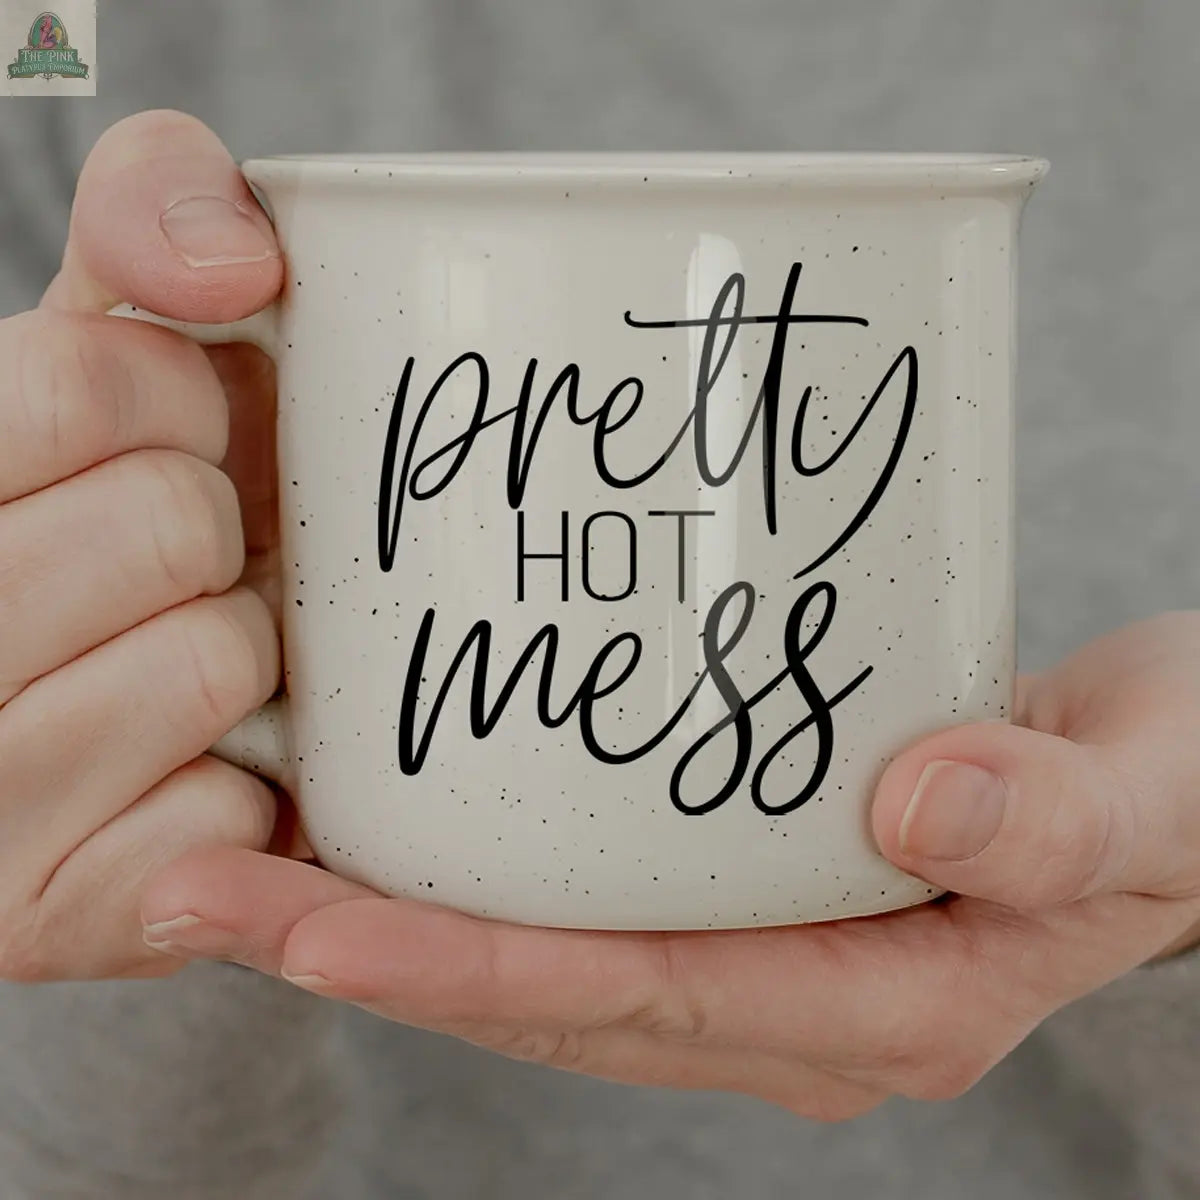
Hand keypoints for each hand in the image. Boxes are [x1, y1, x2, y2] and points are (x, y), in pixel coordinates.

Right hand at [0, 109, 291, 981]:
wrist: (119, 690)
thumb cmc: (121, 497)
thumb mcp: (113, 332)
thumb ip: (156, 210)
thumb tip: (236, 268)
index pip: (77, 384)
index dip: (178, 399)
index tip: (180, 436)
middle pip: (167, 525)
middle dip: (218, 528)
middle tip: (190, 560)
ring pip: (212, 663)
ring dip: (245, 654)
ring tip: (190, 659)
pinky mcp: (49, 920)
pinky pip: (228, 820)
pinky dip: (252, 785)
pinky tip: (197, 770)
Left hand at [141, 614, 1199, 1117]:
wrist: (1175, 778)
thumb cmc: (1174, 794)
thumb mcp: (1149, 800)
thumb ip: (1051, 819)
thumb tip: (913, 809)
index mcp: (874, 1005)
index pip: (632, 1000)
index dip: (466, 968)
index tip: (312, 923)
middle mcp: (791, 993)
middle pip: (546, 989)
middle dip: (373, 949)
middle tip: (210, 890)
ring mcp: (758, 941)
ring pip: (544, 947)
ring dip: (398, 907)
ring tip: (251, 851)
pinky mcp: (742, 874)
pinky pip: (586, 888)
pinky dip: (481, 862)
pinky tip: (401, 802)